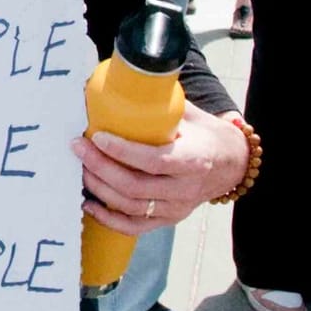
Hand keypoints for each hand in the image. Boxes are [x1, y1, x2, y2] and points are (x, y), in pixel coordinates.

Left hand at [72, 103, 247, 235]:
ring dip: (100, 188)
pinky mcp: (168, 220)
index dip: (123, 151)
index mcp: (194, 159)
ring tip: (81, 167)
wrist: (232, 163)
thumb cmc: (205, 134)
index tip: (98, 136)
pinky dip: (108, 218)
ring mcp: (176, 208)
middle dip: (101, 167)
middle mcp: (185, 189)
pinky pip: (134, 227)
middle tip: (79, 147)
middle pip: (135, 186)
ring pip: (130, 206)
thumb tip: (118, 84)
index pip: (155, 161)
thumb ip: (159, 103)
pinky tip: (89, 203)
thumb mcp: (189, 114)